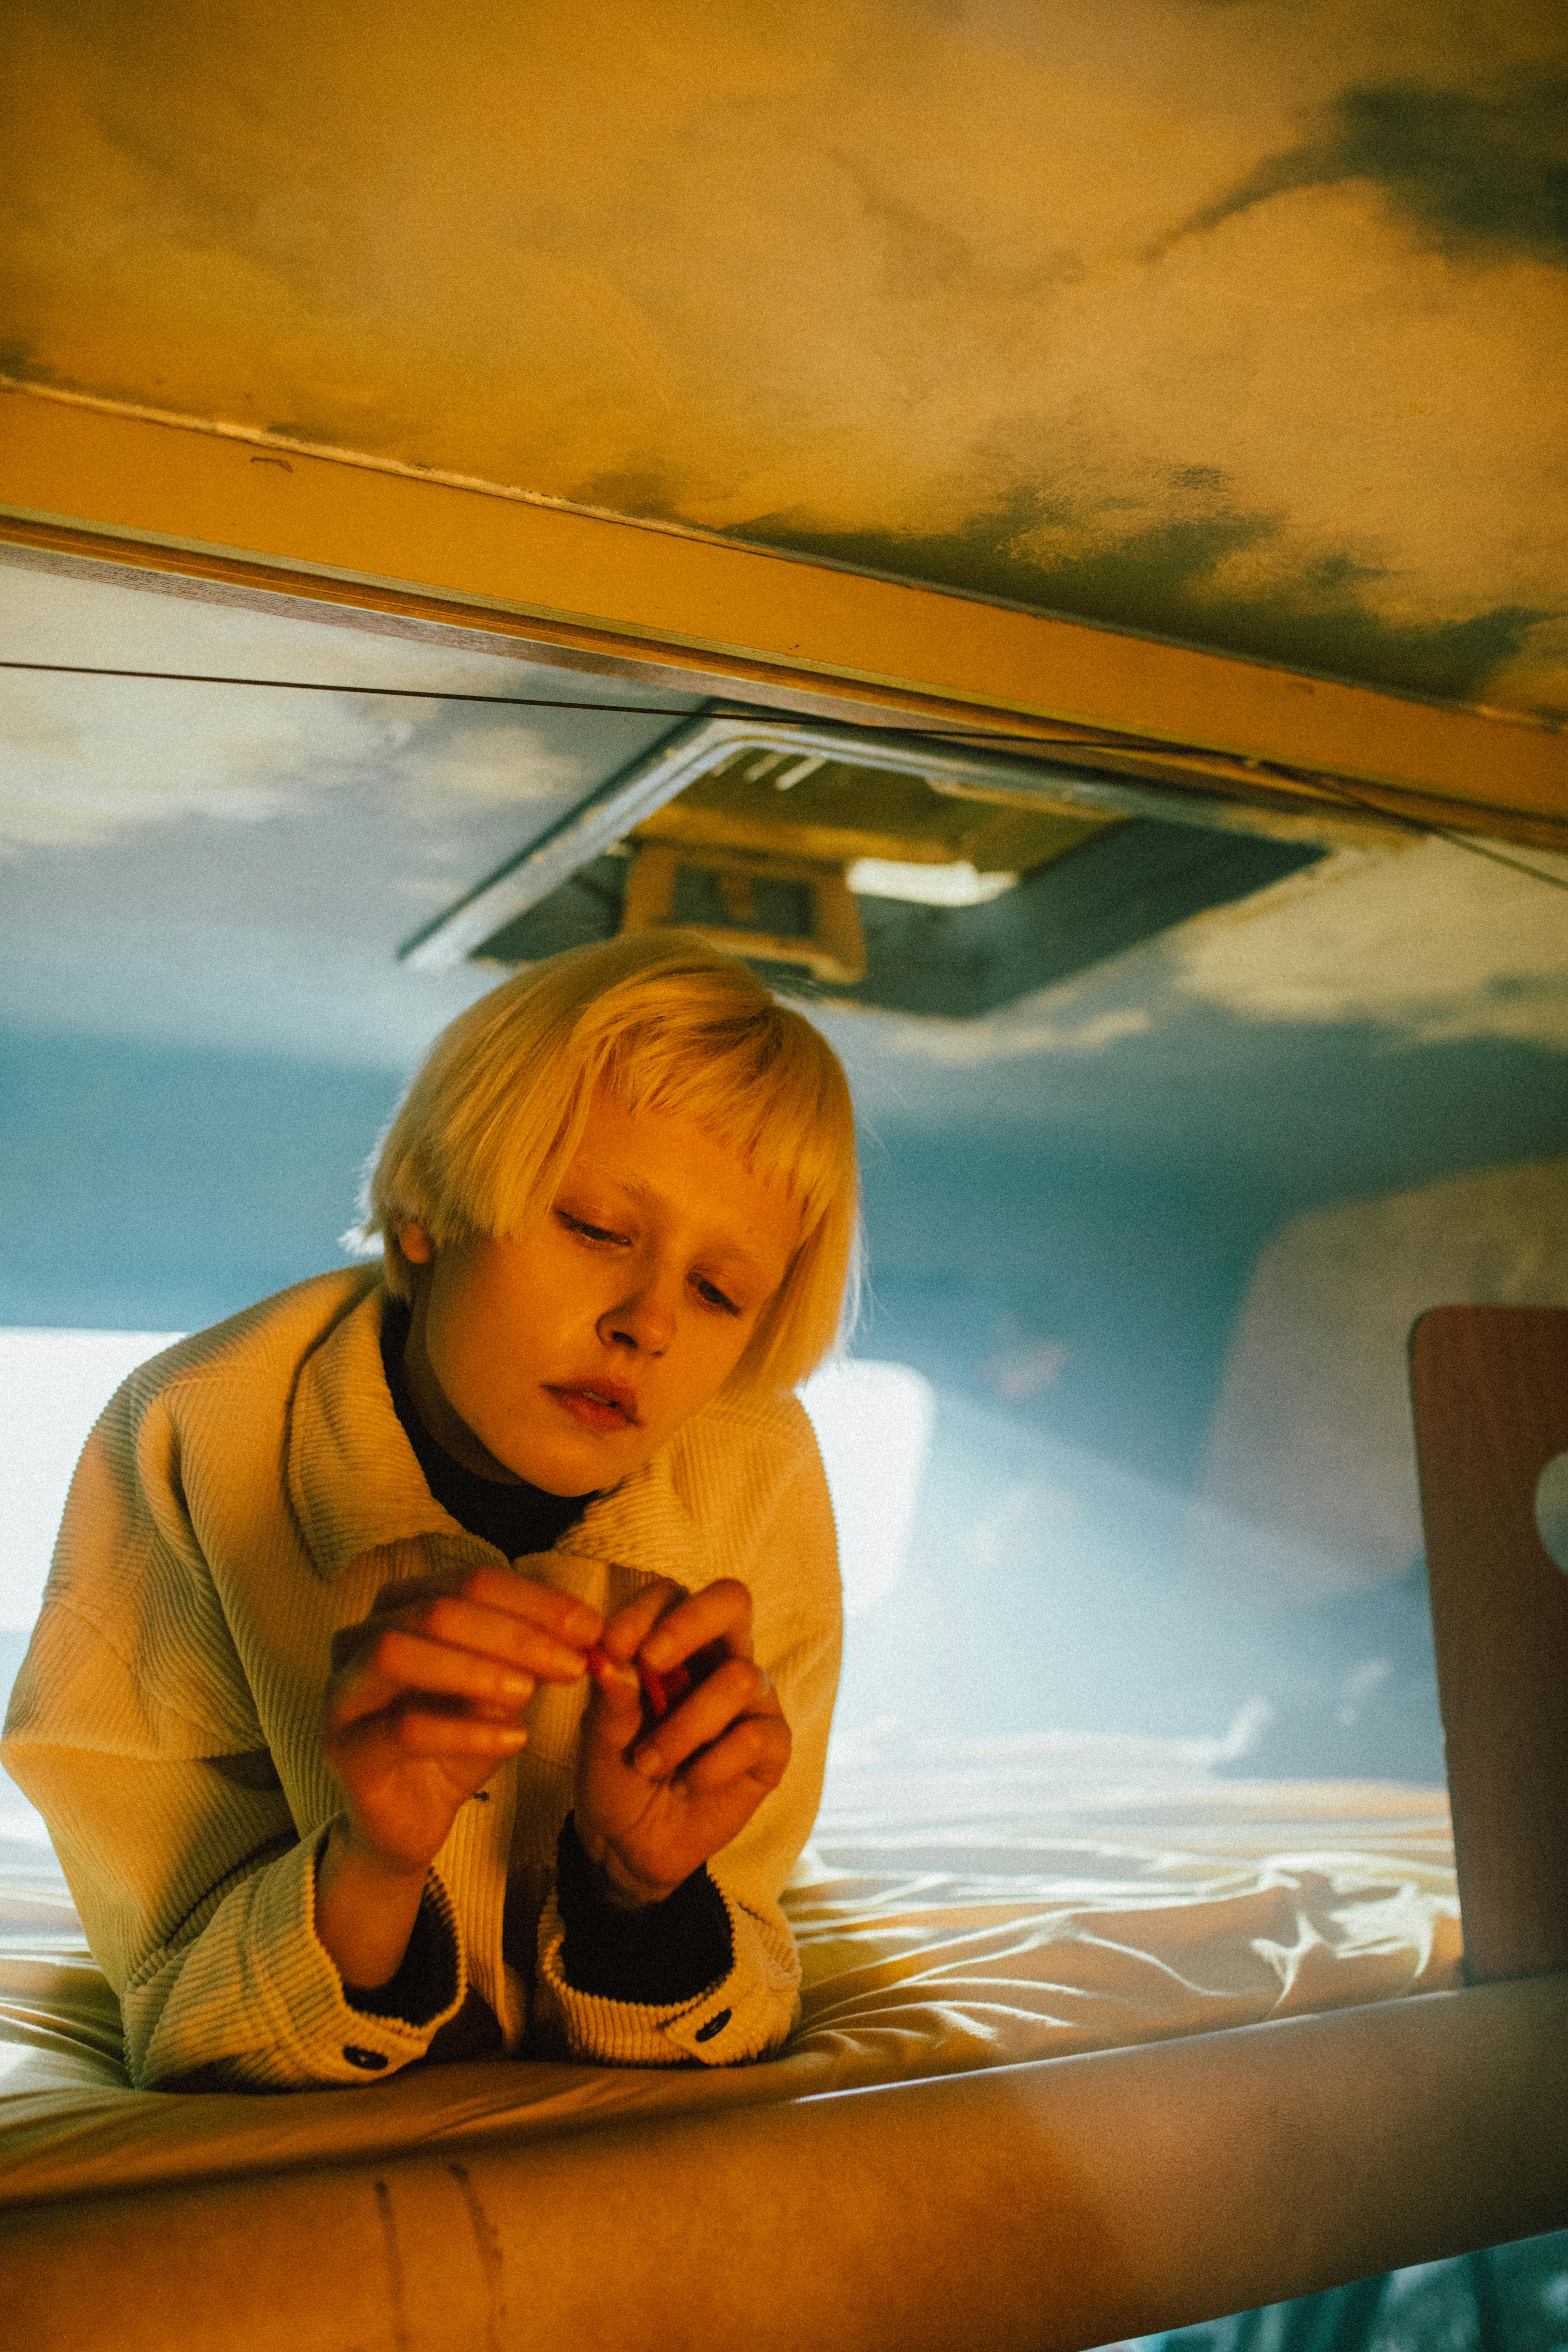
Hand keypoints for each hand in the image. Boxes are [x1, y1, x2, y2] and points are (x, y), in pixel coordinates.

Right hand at [322, 1565, 600, 1875]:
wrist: (411, 1818)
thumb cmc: (455, 1741)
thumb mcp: (501, 1689)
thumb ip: (530, 1656)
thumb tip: (584, 1632)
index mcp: (401, 1606)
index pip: (470, 1581)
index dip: (535, 1600)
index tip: (591, 1628)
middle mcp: (360, 1637)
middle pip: (437, 1608)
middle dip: (514, 1632)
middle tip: (572, 1663)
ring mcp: (343, 1692)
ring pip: (398, 1652)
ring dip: (474, 1667)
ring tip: (529, 1692)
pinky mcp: (344, 1749)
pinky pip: (401, 1728)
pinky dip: (463, 1731)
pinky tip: (512, 1741)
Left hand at [574, 1578, 790, 1906]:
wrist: (631, 1843)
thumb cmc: (615, 1774)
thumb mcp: (600, 1738)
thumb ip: (610, 1698)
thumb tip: (612, 1658)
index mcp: (673, 1644)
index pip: (671, 1595)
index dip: (645, 1611)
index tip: (612, 1645)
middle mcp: (719, 1658)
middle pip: (733, 1600)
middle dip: (691, 1623)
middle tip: (651, 1662)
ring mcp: (752, 1700)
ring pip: (739, 1677)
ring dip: (684, 1726)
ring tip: (649, 1764)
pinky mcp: (773, 1746)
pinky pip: (755, 1735)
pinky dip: (710, 1765)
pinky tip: (686, 1783)